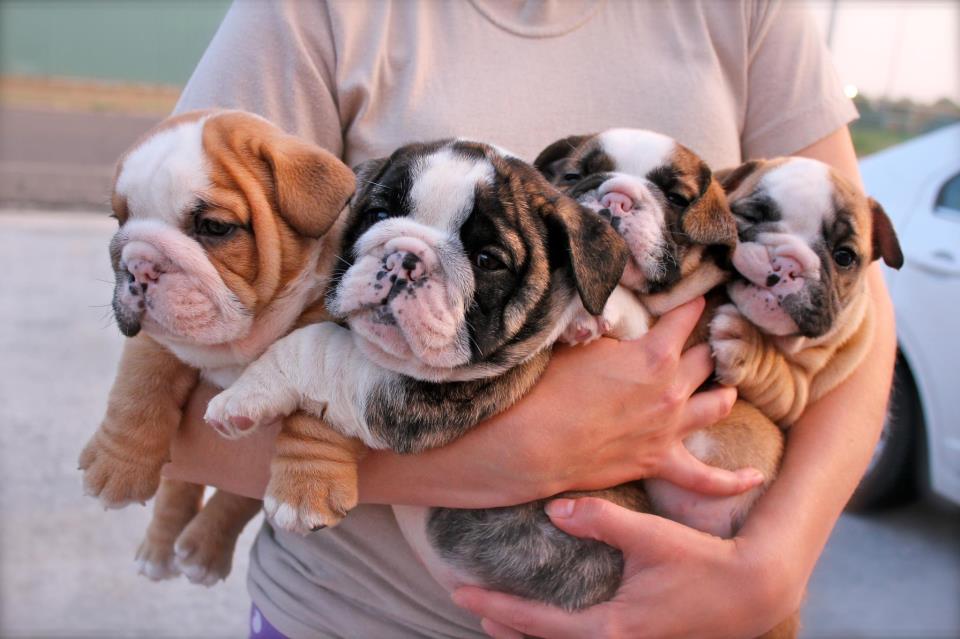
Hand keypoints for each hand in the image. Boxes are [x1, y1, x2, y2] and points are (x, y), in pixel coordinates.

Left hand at [452, 497, 801, 638]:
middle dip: (504, 626)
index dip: (497, 607)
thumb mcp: (651, 537)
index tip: (462, 593)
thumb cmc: (703, 563)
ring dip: (529, 634)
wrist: (753, 592)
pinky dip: (558, 634)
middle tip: (470, 603)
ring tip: (498, 615)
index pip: (538, 624)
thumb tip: (553, 508)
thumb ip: (601, 520)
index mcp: (612, 628)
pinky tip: (553, 618)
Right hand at [480, 296, 757, 501]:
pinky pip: (705, 478)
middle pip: (706, 361)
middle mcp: (672, 390)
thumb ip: (613, 339)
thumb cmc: (550, 388)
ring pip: (717, 405)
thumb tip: (623, 335)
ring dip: (724, 392)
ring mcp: (669, 429)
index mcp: (655, 355)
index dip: (692, 306)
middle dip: (710, 346)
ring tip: (727, 386)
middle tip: (714, 337)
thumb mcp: (582, 346)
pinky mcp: (659, 462)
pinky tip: (754, 476)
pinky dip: (732, 480)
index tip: (699, 297)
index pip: (684, 320)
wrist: (534, 442)